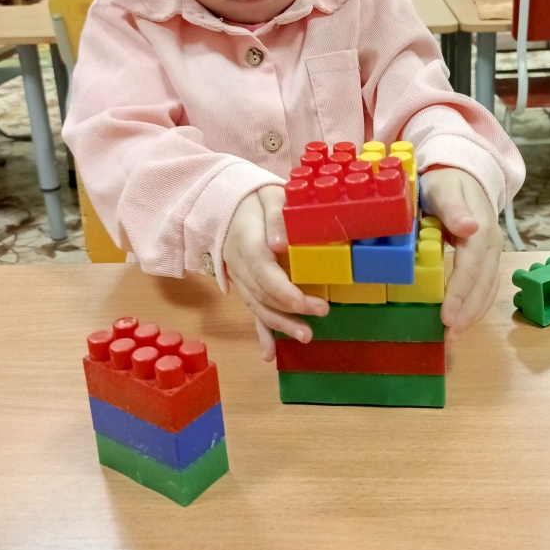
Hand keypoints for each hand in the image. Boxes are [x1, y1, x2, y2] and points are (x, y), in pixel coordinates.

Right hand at [222, 186, 328, 361]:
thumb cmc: (255, 198)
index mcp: (247, 244)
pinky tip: (269, 354)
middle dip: (291, 309)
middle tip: (321, 312)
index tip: (304, 302)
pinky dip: (261, 333)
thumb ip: (275, 217)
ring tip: (305, 336)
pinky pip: (252, 311)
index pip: (263, 273)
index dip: (283, 291)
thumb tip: (280, 244)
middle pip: (263, 294)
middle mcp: (240, 266)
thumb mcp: (268, 195)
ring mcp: (240, 279)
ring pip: (258, 307)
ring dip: (280, 325)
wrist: (227, 203)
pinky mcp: (245, 286)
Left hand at [419, 168, 501, 341]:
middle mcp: (491, 245)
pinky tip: (462, 321)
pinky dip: (476, 307)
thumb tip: (469, 227)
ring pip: (488, 290)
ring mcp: (492, 254)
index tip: (447, 317)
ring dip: (473, 315)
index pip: (471, 267)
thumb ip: (454, 208)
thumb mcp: (445, 188)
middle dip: (467, 313)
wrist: (464, 175)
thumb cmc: (447, 182)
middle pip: (483, 285)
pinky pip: (486, 287)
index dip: (460, 294)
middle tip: (449, 336)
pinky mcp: (488, 260)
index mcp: (481, 229)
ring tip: (453, 336)